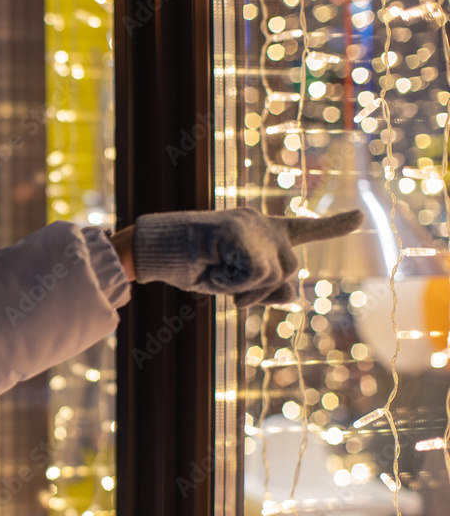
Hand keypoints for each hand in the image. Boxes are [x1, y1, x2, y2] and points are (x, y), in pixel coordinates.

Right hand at [132, 208, 362, 307]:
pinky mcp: (239, 231)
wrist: (154, 251)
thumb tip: (294, 297)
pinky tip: (211, 270)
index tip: (360, 218)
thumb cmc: (187, 266)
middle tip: (225, 289)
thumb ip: (265, 288)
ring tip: (215, 276)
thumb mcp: (232, 283)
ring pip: (273, 275)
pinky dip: (231, 284)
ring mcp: (251, 224)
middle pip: (289, 270)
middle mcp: (260, 222)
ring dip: (244, 289)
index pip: (302, 229)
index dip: (333, 226)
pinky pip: (254, 275)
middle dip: (262, 291)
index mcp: (259, 229)